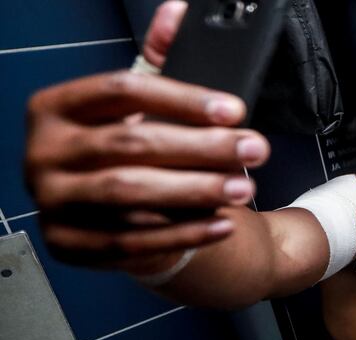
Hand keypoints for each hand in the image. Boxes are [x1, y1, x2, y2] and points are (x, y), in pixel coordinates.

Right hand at [24, 1, 269, 273]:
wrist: (101, 211)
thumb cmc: (122, 147)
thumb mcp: (134, 103)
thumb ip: (157, 60)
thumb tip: (177, 14)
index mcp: (56, 106)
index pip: (122, 90)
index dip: (183, 99)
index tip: (234, 110)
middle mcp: (44, 151)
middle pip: (130, 144)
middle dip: (201, 148)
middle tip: (253, 150)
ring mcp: (52, 200)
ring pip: (130, 194)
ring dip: (194, 191)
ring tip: (243, 187)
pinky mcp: (68, 244)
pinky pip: (131, 242)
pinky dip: (183, 234)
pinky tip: (222, 225)